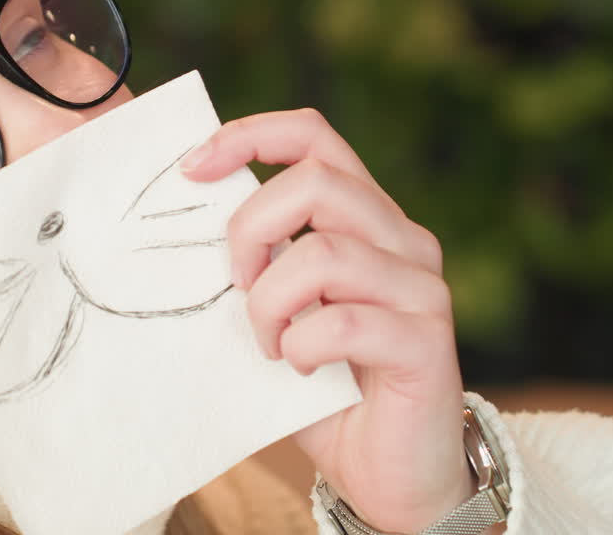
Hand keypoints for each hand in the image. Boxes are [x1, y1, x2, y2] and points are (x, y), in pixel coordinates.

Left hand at [181, 108, 471, 532]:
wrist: (389, 477)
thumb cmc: (325, 390)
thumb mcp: (280, 313)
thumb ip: (257, 265)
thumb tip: (187, 218)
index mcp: (366, 219)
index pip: (315, 137)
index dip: (250, 136)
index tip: (192, 169)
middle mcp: (402, 240)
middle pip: (316, 181)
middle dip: (251, 231)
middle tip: (237, 287)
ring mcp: (420, 288)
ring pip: (323, 253)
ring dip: (270, 304)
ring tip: (269, 344)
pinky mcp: (425, 342)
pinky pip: (340, 322)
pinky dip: (300, 346)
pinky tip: (300, 368)